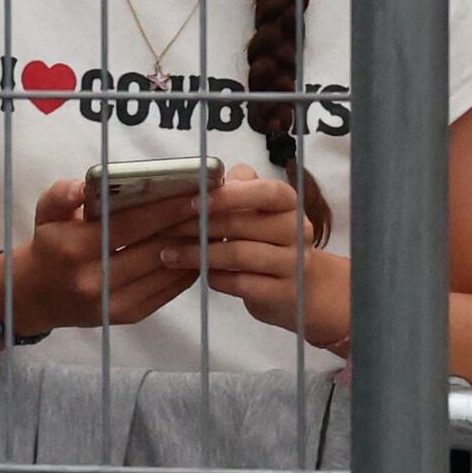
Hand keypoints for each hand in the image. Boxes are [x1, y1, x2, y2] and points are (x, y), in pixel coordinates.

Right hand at [7, 176, 207, 340]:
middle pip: (154, 249)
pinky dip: (186, 270)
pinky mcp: (127, 316)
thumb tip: (82, 186)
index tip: (197, 194)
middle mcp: (94, 280)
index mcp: (74, 248)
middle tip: (215, 206)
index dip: (166, 209)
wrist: (36, 296)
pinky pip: (166, 292)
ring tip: (213, 225)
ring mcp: (113, 303)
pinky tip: (199, 251)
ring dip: (192, 248)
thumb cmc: (49, 245)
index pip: (131, 226)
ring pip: (164, 272)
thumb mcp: (46, 214)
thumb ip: (62, 195)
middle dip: (187, 226)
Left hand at [186, 168, 341, 347]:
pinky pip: (241, 284)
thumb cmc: (269, 241)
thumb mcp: (260, 210)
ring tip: (171, 254)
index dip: (230, 195)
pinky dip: (216, 277)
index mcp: (290, 204)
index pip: (267, 192)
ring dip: (200, 254)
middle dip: (201, 226)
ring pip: (239, 255)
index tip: (194, 201)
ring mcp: (295, 264)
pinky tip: (200, 273)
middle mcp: (298, 232)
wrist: (302, 289)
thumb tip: (212, 179)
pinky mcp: (284, 293)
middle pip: (244, 225)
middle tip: (169, 229)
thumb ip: (241, 188)